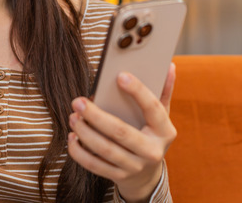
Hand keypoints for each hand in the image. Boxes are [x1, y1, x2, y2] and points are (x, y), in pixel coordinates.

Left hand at [68, 64, 176, 202]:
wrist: (147, 175)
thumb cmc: (150, 135)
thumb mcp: (161, 116)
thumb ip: (163, 91)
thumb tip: (169, 65)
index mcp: (165, 131)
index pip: (154, 108)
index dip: (138, 91)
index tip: (120, 75)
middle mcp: (152, 151)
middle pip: (122, 132)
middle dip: (97, 116)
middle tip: (78, 101)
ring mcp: (135, 166)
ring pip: (106, 150)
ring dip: (85, 133)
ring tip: (73, 116)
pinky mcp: (119, 177)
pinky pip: (95, 165)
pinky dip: (80, 152)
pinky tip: (72, 137)